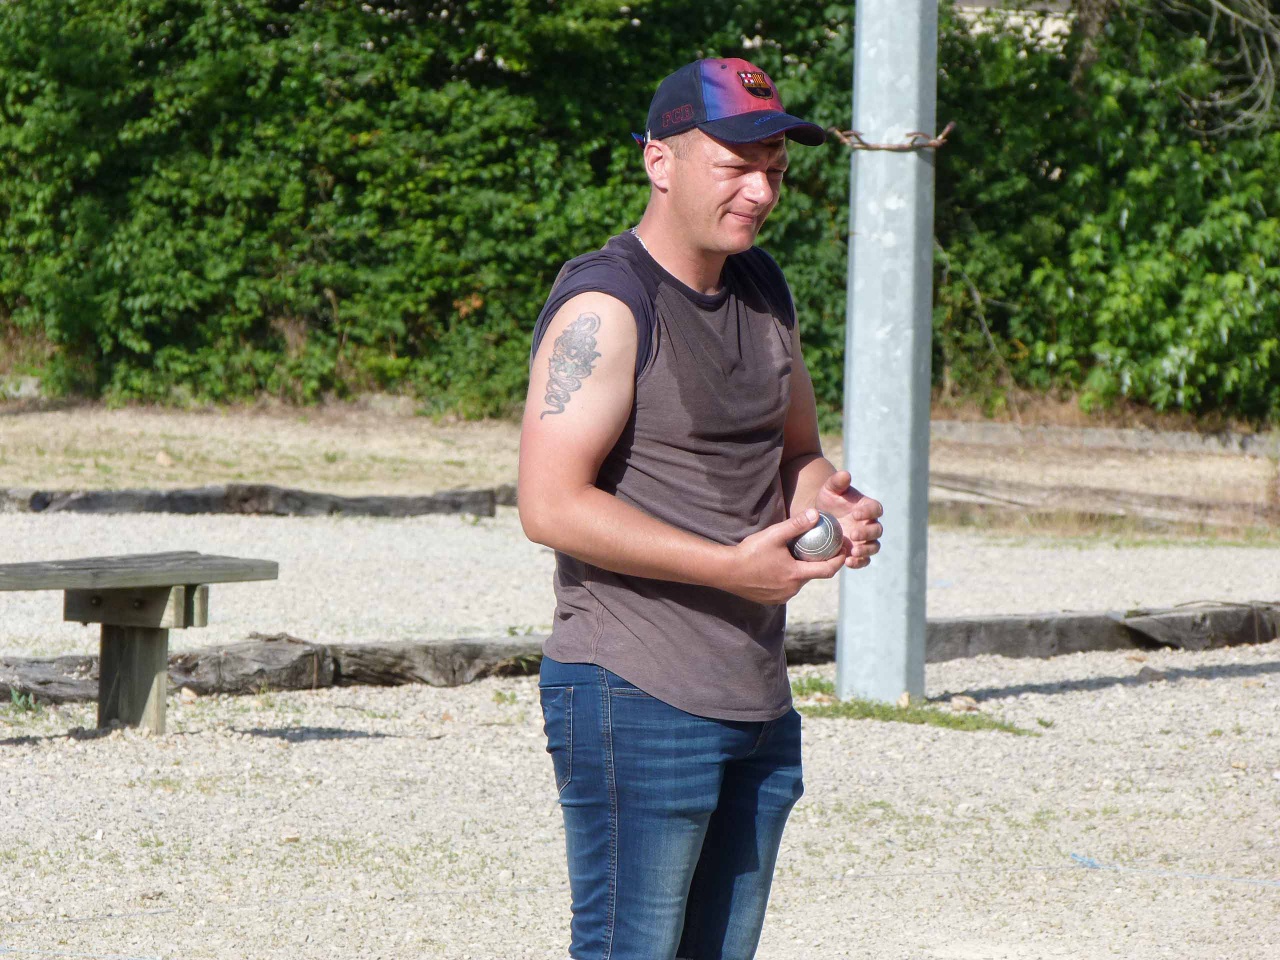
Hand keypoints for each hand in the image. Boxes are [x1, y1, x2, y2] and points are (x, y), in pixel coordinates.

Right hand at [725, 509, 846, 604]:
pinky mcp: (771, 600)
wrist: (726, 572)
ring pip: (799, 583)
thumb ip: (796, 525)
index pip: (828, 570)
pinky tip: (780, 567)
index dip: (838, 560)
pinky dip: (788, 579)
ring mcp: (781, 597)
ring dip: (802, 571)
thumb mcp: (774, 535)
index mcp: (796, 575)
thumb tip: (816, 513)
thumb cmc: (750, 552)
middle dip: (819, 563)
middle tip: (821, 548)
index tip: (843, 550)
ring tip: (799, 556)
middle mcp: (792, 589)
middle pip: (813, 576)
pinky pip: (786, 589)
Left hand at [814, 471, 882, 569]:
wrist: (819, 519)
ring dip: (866, 550)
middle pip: (877, 530)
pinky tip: (848, 562)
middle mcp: (870, 524)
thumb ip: (837, 482)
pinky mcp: (858, 553)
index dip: (869, 512)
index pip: (876, 509)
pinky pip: (864, 560)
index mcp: (867, 508)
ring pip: (874, 547)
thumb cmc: (828, 501)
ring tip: (853, 551)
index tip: (856, 513)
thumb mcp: (829, 490)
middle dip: (867, 533)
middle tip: (854, 534)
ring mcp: (865, 540)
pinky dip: (859, 562)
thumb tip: (845, 474)